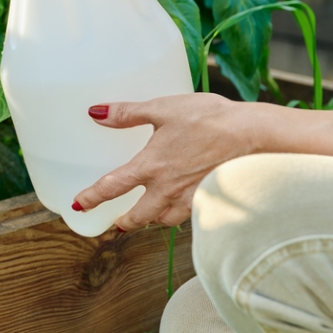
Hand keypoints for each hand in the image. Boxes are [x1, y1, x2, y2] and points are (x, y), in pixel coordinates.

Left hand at [73, 93, 257, 229]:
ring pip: (164, 220)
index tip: (78, 205)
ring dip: (153, 220)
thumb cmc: (210, 119)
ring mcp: (191, 199)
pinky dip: (180, 215)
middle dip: (124, 222)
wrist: (253, 135)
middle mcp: (167, 190)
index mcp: (151, 167)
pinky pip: (189, 216)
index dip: (92, 198)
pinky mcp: (211, 201)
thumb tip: (97, 113)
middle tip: (115, 224)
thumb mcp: (163, 109)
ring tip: (147, 216)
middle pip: (138, 217)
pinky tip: (182, 208)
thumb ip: (127, 113)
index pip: (113, 187)